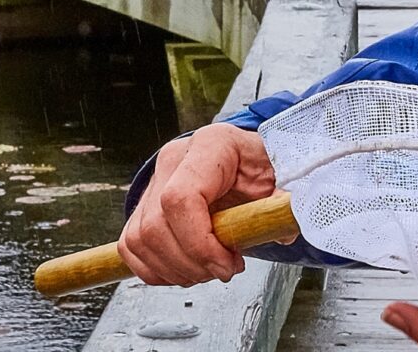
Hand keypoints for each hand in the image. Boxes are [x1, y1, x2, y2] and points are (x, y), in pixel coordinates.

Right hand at [117, 123, 284, 285]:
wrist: (247, 161)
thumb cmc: (262, 167)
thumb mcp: (282, 178)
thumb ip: (283, 200)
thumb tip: (286, 225)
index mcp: (210, 146)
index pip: (180, 198)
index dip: (199, 242)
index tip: (228, 265)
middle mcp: (174, 160)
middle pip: (157, 226)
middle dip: (192, 263)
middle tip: (225, 269)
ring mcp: (154, 182)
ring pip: (140, 240)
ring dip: (176, 270)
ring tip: (209, 269)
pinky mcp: (143, 204)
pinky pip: (131, 246)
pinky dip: (157, 269)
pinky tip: (187, 269)